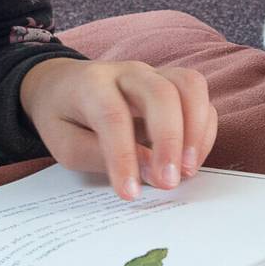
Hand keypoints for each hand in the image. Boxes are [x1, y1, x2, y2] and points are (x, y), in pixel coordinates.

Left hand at [19, 58, 218, 199]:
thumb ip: (102, 156)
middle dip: (170, 141)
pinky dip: (203, 130)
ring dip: (196, 130)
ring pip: (190, 85)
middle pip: (160, 93)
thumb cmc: (64, 117)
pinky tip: (190, 160)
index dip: (124, 156)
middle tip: (169, 182)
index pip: (113, 116)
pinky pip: (200, 97)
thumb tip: (150, 172)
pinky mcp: (172, 83)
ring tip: (188, 171)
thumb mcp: (65, 144)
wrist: (61, 84)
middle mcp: (127, 72)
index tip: (130, 193)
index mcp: (91, 84)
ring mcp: (153, 74)